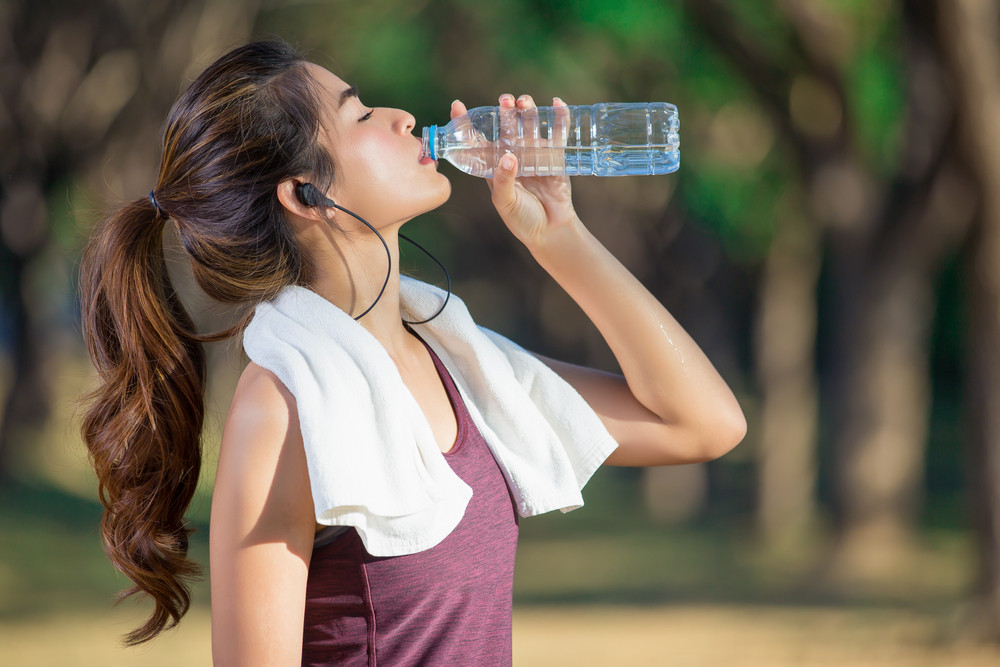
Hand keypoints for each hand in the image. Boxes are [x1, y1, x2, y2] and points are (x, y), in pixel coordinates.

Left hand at [450, 94, 578, 246]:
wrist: (549, 231)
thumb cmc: (521, 219)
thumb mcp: (505, 202)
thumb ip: (504, 181)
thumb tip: (509, 157)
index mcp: (494, 165)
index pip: (477, 140)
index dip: (466, 123)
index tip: (457, 106)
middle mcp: (513, 154)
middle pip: (507, 126)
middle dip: (505, 110)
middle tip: (505, 101)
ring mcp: (534, 153)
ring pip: (530, 124)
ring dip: (528, 110)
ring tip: (524, 101)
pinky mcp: (555, 156)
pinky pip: (557, 133)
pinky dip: (559, 117)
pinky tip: (557, 104)